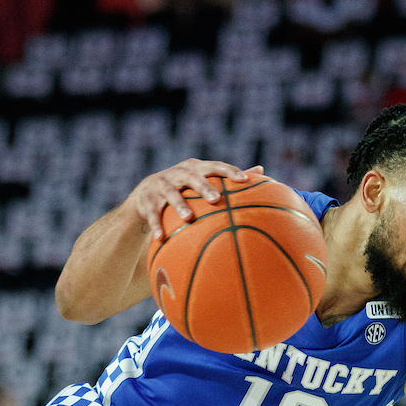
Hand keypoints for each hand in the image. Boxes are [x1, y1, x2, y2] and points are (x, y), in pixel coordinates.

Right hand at [125, 159, 263, 239]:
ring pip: (171, 195)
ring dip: (179, 206)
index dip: (228, 171)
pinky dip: (155, 225)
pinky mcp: (147, 201)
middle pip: (192, 178)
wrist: (145, 194)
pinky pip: (152, 214)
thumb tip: (261, 169)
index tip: (244, 180)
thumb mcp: (202, 179)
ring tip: (188, 218)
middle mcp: (177, 174)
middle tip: (216, 199)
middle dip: (204, 187)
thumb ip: (227, 176)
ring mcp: (161, 186)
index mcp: (194, 167)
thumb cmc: (184, 188)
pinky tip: (160, 238)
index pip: (214, 166)